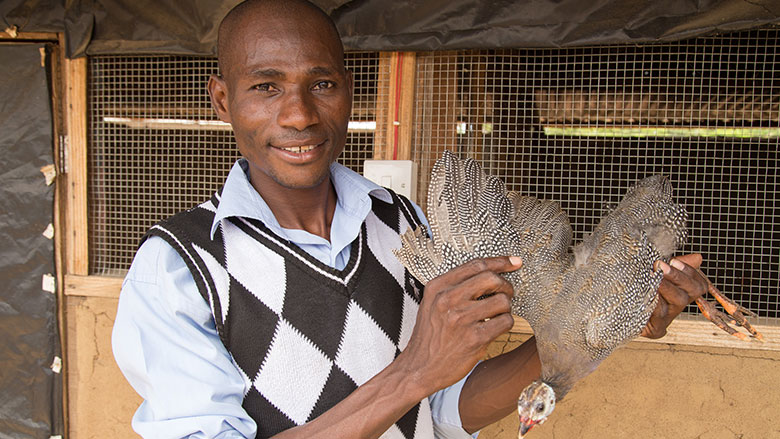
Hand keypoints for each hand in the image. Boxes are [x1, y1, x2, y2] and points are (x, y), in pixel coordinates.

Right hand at [398, 256, 522, 392]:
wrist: (419, 368)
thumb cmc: (430, 335)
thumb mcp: (432, 303)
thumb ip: (454, 287)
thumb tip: (490, 272)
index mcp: (438, 287)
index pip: (476, 265)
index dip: (500, 262)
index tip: (515, 263)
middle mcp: (448, 299)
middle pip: (492, 279)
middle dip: (506, 286)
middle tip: (506, 295)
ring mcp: (461, 319)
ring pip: (502, 301)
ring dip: (506, 309)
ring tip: (496, 317)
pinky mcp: (474, 338)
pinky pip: (505, 322)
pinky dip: (506, 324)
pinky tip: (495, 329)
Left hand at [641, 253, 707, 338]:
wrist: (618, 312)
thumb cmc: (637, 290)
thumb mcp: (655, 275)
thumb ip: (673, 266)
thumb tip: (697, 258)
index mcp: (681, 293)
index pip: (699, 283)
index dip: (690, 271)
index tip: (674, 261)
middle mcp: (678, 306)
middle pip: (692, 291)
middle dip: (677, 276)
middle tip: (660, 265)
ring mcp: (668, 318)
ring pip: (678, 301)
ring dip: (666, 286)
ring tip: (652, 275)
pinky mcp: (656, 329)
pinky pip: (658, 313)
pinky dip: (655, 300)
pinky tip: (648, 291)